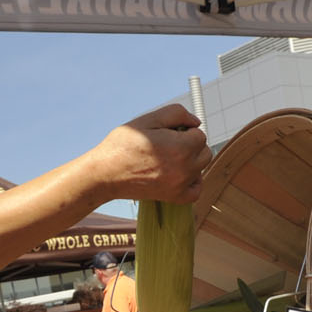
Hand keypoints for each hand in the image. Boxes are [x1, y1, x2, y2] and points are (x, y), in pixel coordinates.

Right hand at [92, 103, 210, 203]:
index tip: (170, 133)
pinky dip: (192, 182)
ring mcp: (180, 185)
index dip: (185, 130)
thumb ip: (176, 114)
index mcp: (180, 147)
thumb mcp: (149, 119)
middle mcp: (184, 168)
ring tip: (169, 158)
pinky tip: (178, 174)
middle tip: (170, 144)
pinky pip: (196, 190)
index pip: (200, 134)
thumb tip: (196, 122)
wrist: (106, 173)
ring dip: (191, 161)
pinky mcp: (174, 197)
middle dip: (191, 145)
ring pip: (201, 169)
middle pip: (205, 152)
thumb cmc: (124, 144)